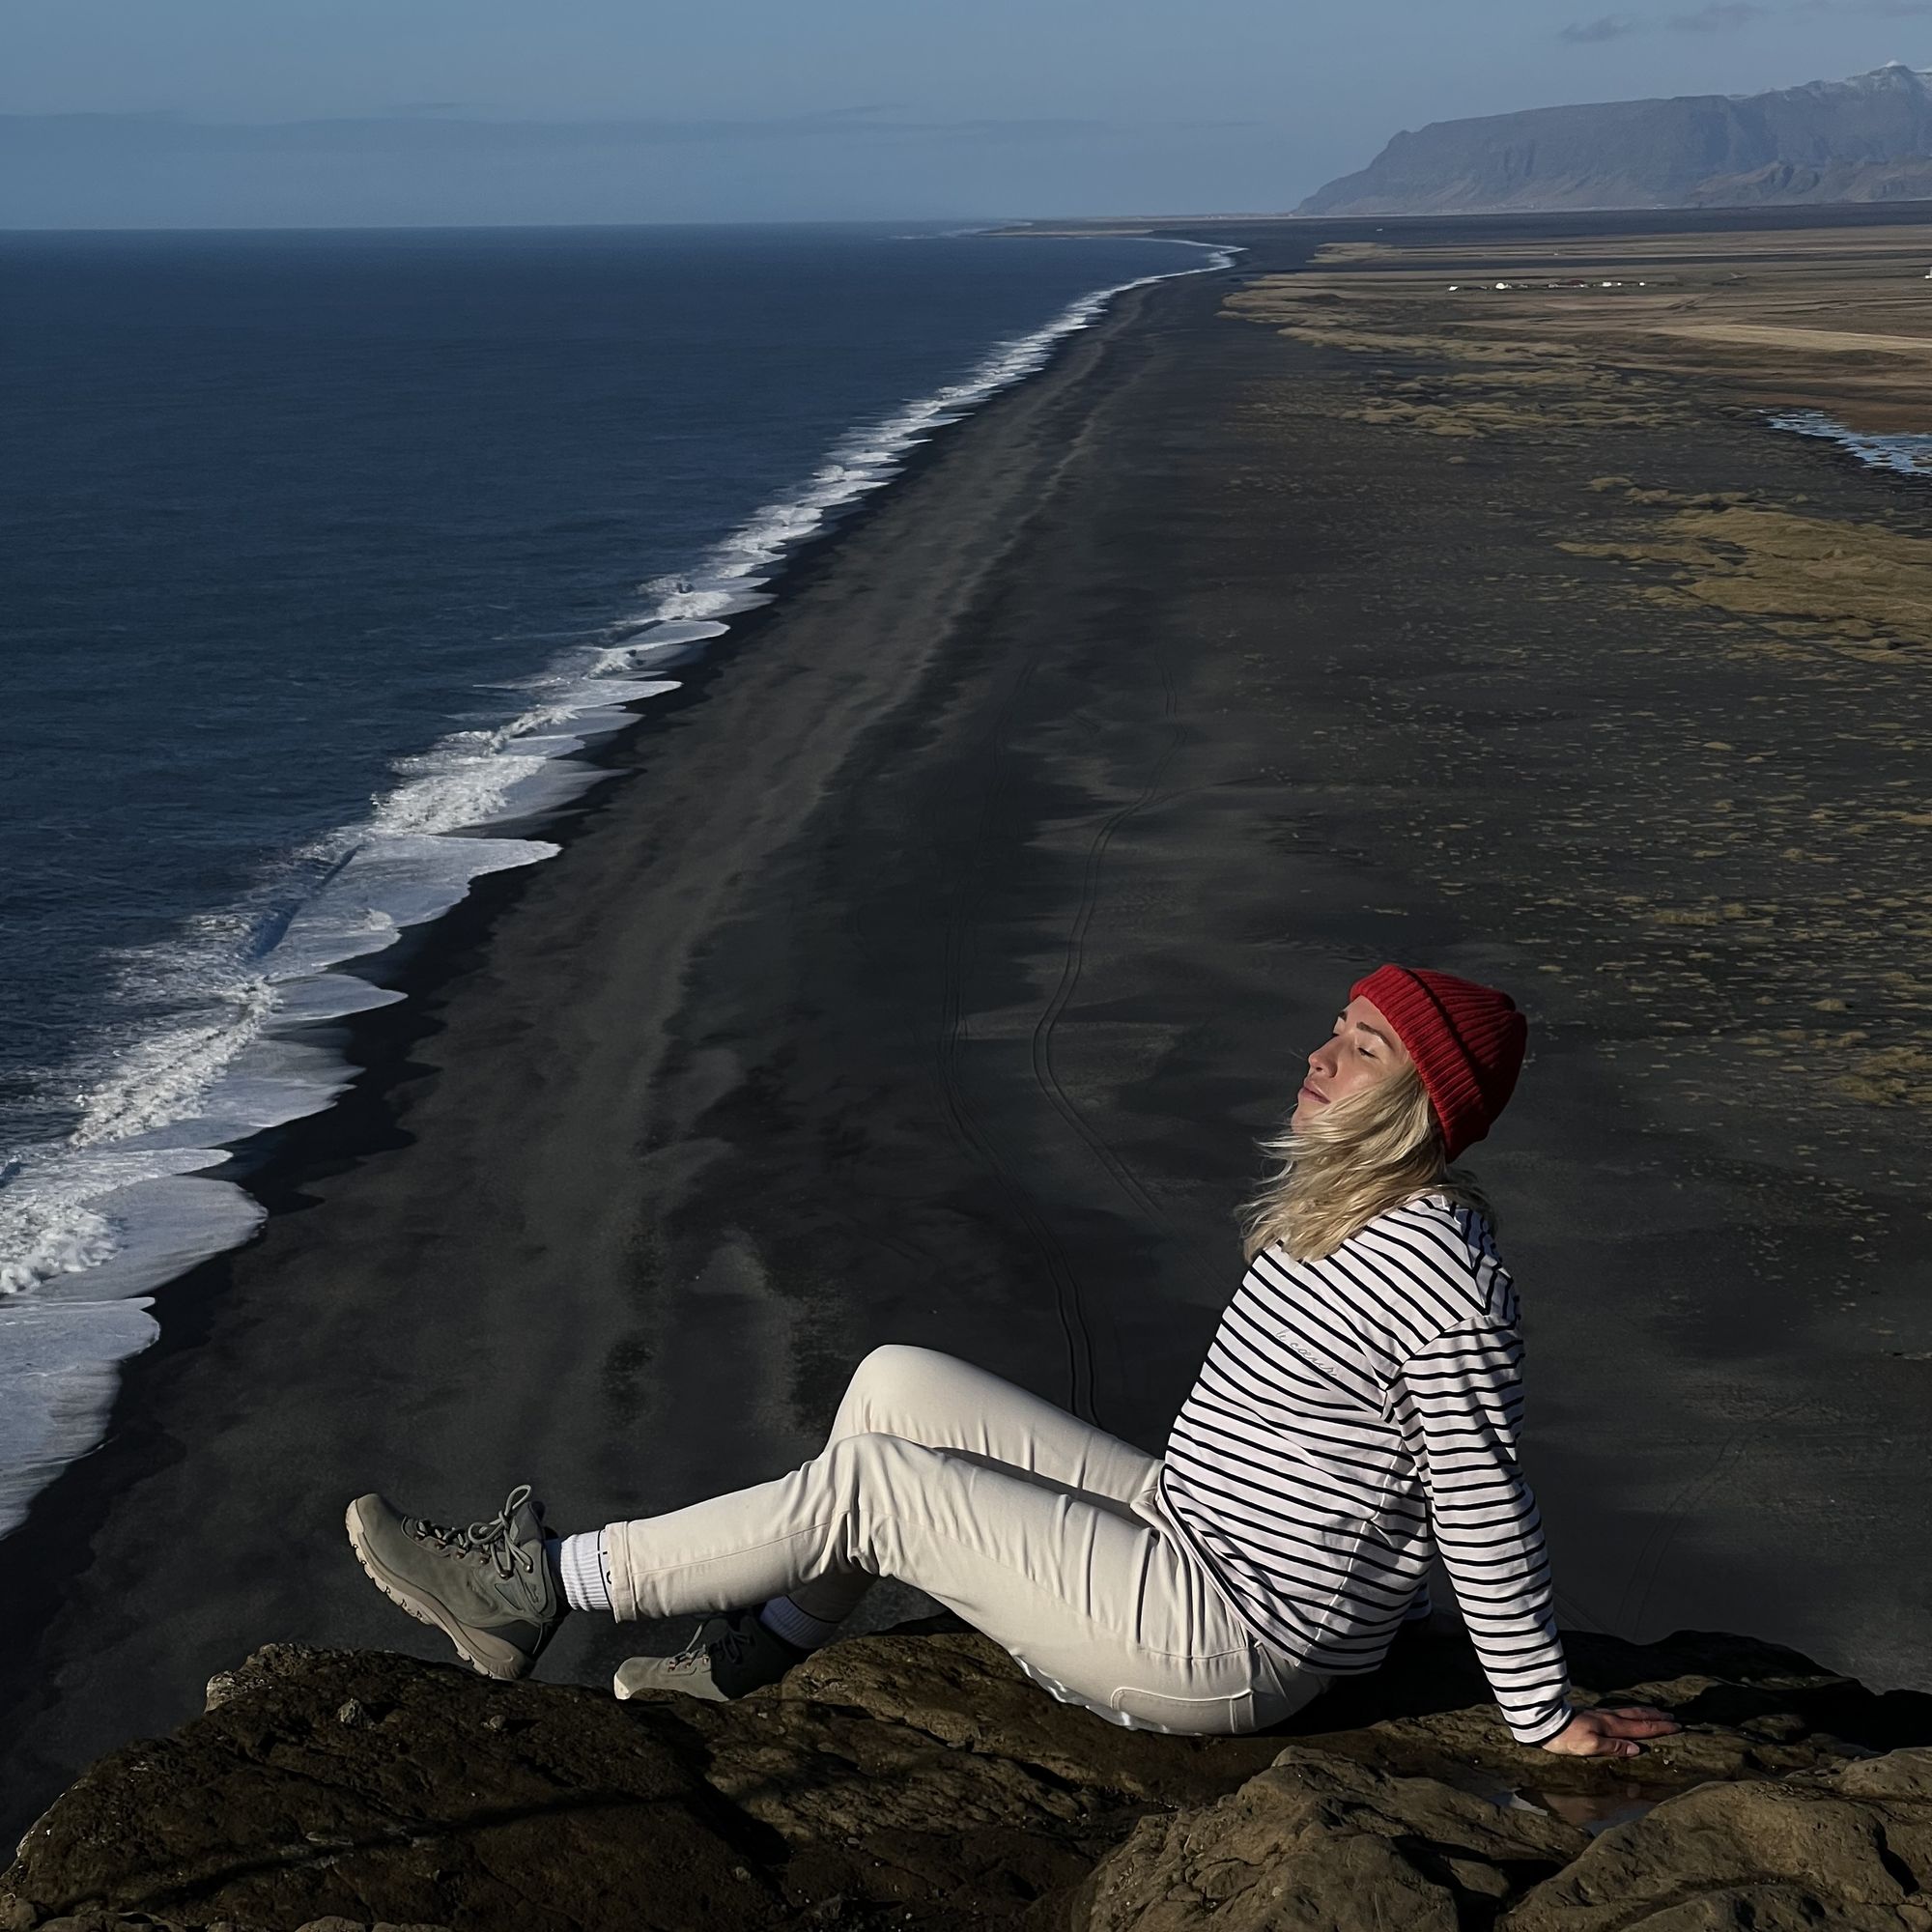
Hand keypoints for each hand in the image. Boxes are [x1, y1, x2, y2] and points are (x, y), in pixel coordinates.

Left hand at [1541, 1705, 1679, 1757]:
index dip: (1660, 1728)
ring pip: (1629, 1712)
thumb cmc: (1566, 1737)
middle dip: (1656, 1717)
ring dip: (1645, 1712)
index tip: (1677, 1726)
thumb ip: (1614, 1747)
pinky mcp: (1592, 1714)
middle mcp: (1608, 1718)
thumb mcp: (1590, 1746)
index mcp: (1611, 1727)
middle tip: (1673, 1717)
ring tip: (1657, 1711)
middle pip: (1637, 1716)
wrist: (1544, 1721)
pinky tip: (1629, 1713)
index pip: (1641, 1728)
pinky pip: (1619, 1711)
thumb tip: (1637, 1749)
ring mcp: (1600, 1714)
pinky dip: (1631, 1711)